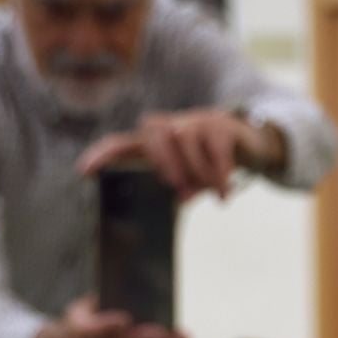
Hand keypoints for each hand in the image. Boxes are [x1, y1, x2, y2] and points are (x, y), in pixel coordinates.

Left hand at [77, 109, 284, 200]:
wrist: (252, 145)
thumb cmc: (210, 165)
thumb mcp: (190, 179)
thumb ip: (176, 191)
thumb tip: (168, 216)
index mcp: (156, 144)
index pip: (122, 145)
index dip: (102, 156)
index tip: (85, 172)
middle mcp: (172, 128)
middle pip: (154, 132)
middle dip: (166, 162)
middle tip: (180, 190)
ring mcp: (197, 122)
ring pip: (187, 140)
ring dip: (198, 172)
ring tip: (212, 193)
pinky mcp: (222, 125)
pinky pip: (215, 148)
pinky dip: (220, 175)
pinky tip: (224, 195)